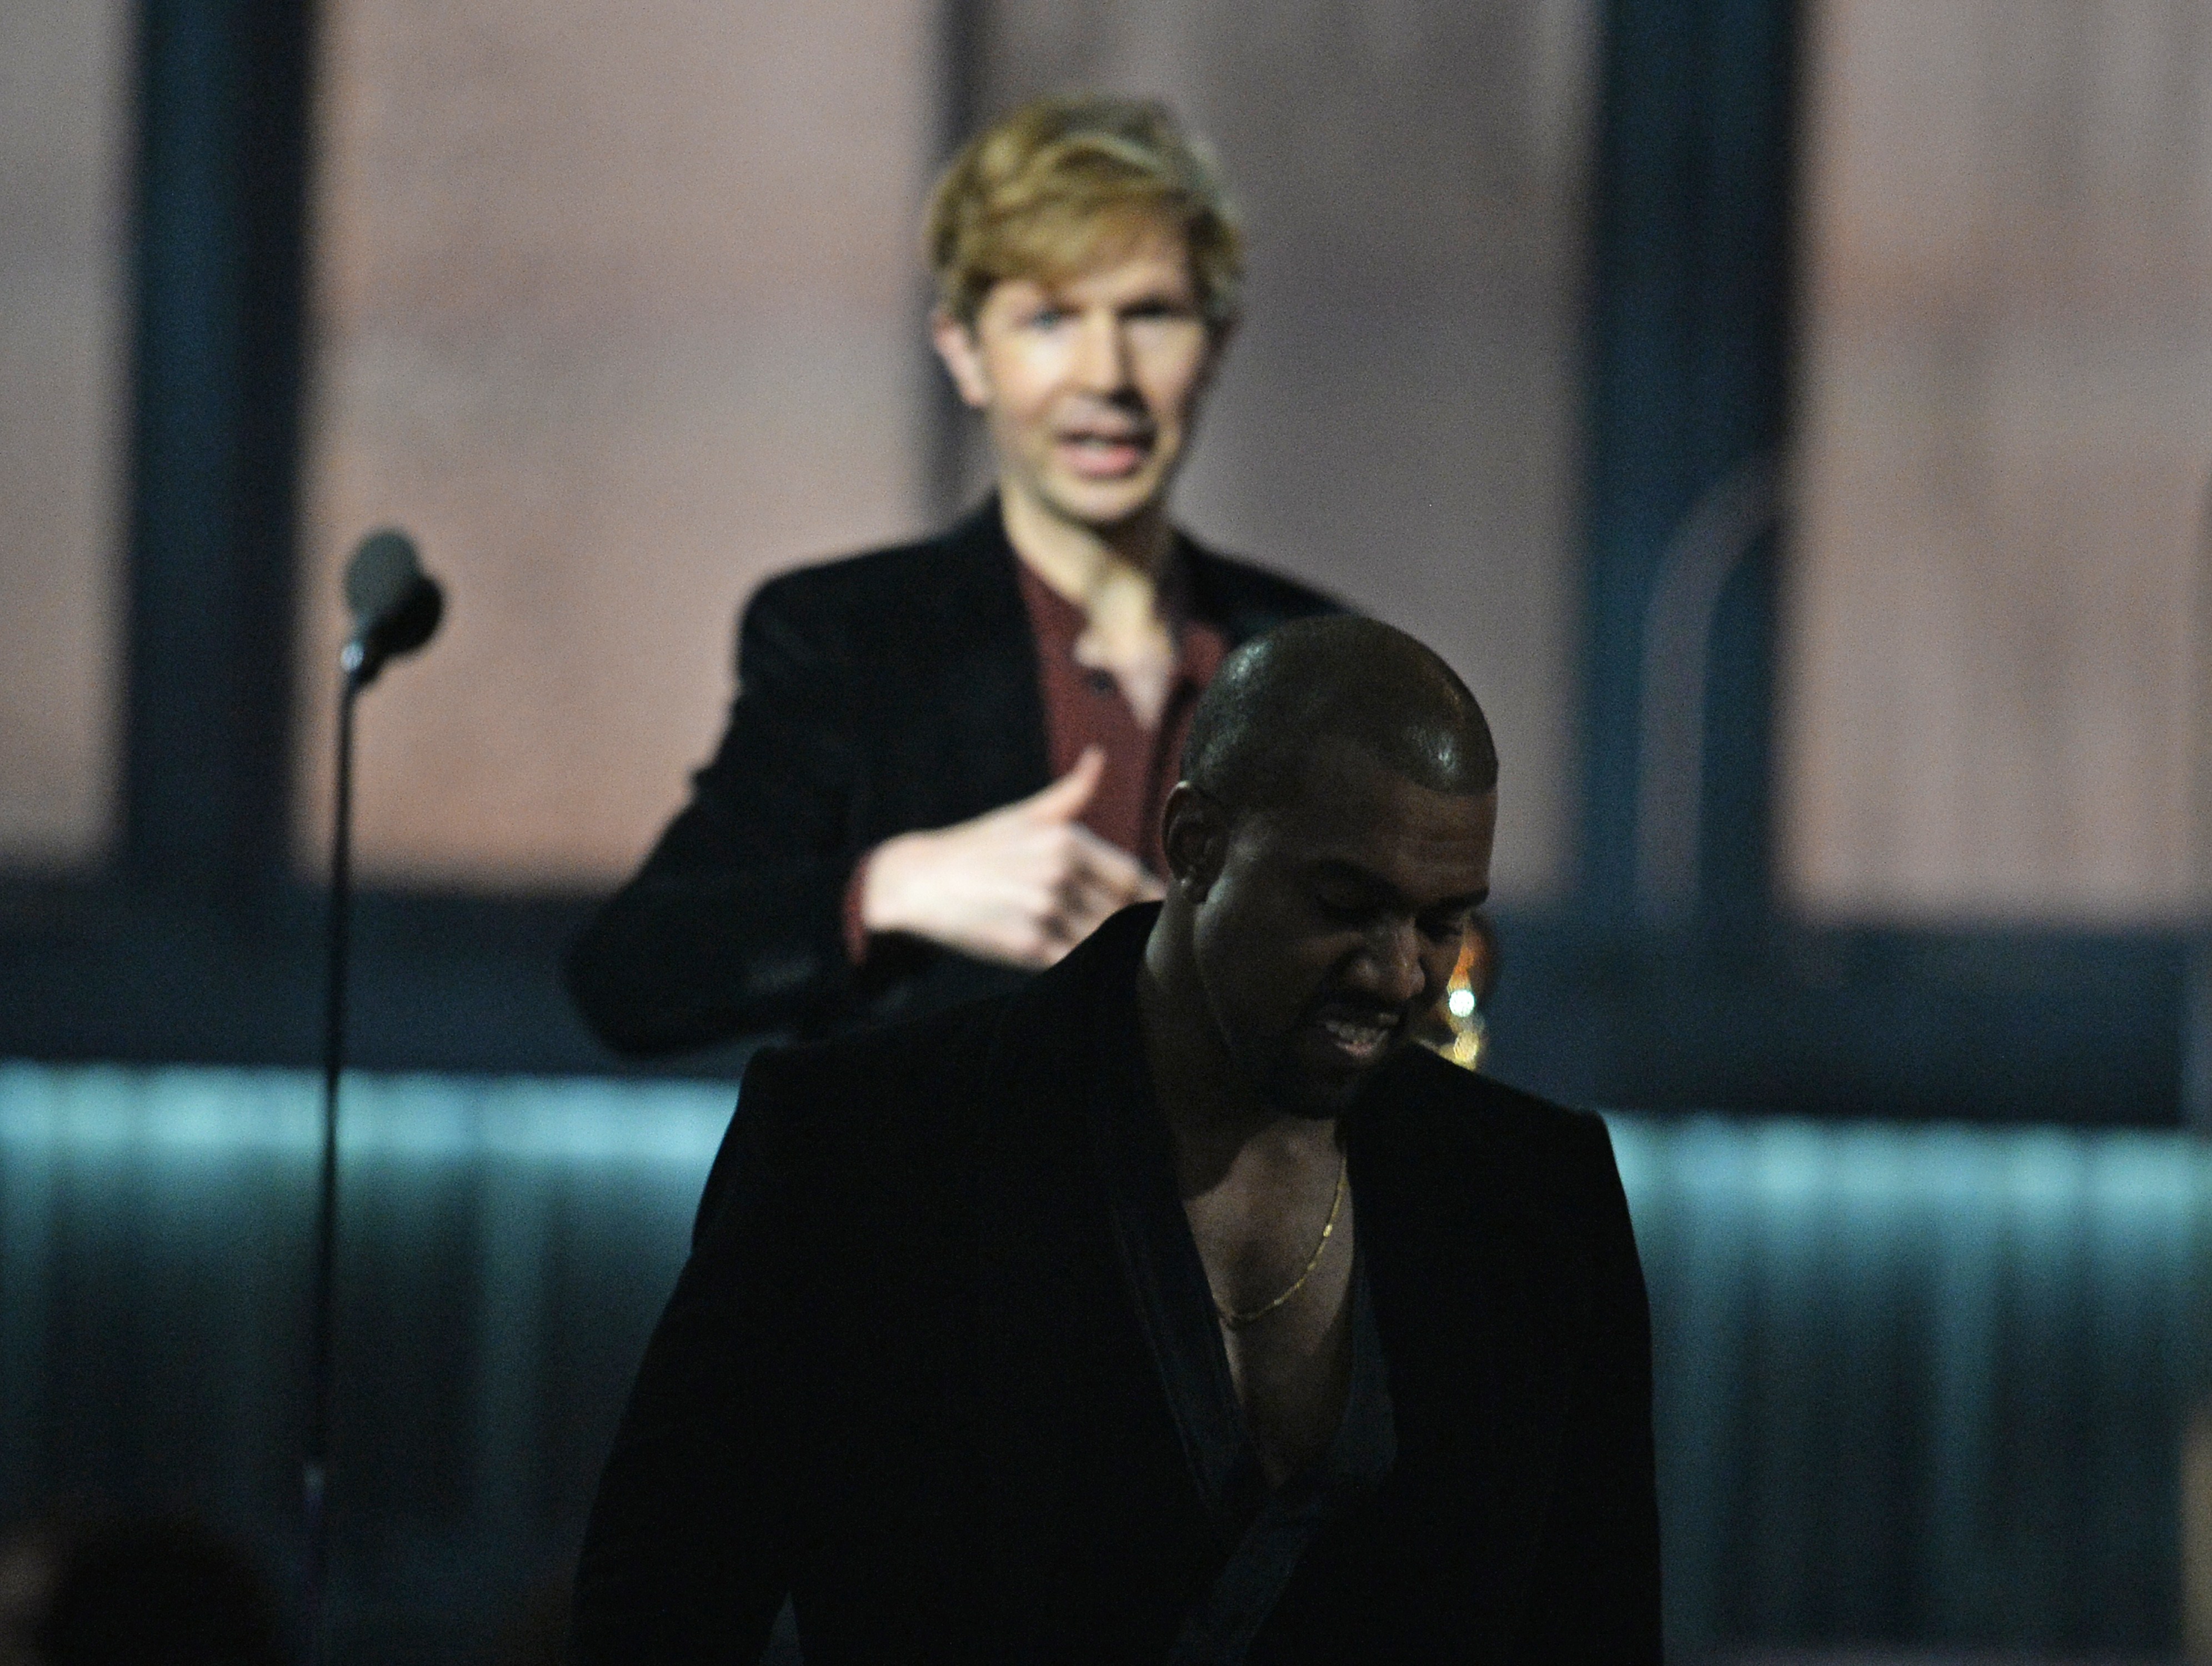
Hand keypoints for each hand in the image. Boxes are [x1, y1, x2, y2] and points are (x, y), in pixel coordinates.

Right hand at [859, 748, 1165, 967]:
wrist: (917, 883)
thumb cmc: (978, 849)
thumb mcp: (1024, 816)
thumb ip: (1070, 794)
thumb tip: (1098, 758)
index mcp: (1066, 840)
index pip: (1133, 877)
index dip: (1152, 899)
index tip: (1160, 913)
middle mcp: (1059, 872)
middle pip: (1123, 912)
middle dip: (1134, 928)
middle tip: (1150, 943)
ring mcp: (1043, 910)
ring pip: (1104, 940)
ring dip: (1116, 950)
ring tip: (1129, 960)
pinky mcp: (1027, 946)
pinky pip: (1076, 962)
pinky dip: (1088, 966)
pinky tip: (1092, 970)